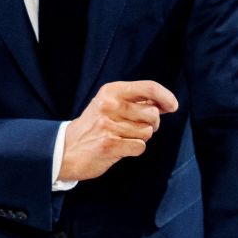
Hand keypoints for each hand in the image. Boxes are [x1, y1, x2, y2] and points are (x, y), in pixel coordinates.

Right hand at [59, 80, 177, 182]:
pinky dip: (133, 149)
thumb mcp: (109, 105)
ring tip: (121, 137)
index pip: (148, 88)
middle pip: (152, 114)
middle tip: (135, 127)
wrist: (65, 149)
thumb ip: (136, 102)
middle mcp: (109, 105)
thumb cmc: (93, 127)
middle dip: (151, 124)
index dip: (165, 96)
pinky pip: (140, 147)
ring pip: (147, 132)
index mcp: (111, 91)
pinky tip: (119, 147)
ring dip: (139, 138)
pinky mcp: (109, 145)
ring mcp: (108, 125)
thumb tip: (166, 103)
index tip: (172, 106)